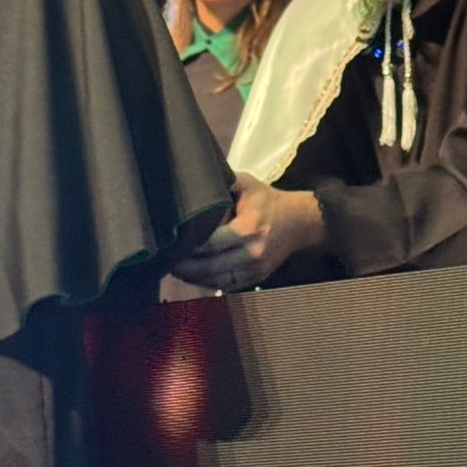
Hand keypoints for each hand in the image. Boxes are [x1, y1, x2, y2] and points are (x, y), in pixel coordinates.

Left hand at [171, 173, 325, 291]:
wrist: (300, 222)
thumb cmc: (267, 201)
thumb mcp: (247, 183)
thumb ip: (222, 181)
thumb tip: (194, 180)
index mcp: (247, 229)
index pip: (211, 244)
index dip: (189, 248)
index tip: (171, 244)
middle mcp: (251, 253)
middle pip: (211, 268)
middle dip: (186, 268)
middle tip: (166, 261)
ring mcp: (255, 269)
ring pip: (217, 281)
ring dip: (194, 279)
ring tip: (175, 270)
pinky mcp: (257, 279)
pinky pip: (228, 286)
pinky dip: (209, 283)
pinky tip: (194, 276)